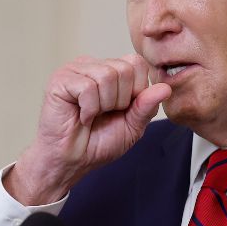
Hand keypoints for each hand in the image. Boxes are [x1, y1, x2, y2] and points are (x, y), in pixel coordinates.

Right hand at [4, 54, 170, 204]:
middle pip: (125, 69)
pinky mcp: (60, 80)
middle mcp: (93, 65)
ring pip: (107, 76)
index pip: (137, 63)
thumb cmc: (97, 143)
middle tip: (103, 114)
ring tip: (92, 115)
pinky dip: (89, 109)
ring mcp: (75, 70)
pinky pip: (88, 87)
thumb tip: (166, 88)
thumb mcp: (132, 126)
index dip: (136, 91)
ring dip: (104, 105)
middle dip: (121, 100)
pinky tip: (80, 116)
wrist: (71, 161)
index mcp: (110, 70)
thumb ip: (147, 107)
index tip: (121, 110)